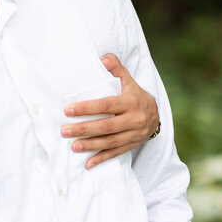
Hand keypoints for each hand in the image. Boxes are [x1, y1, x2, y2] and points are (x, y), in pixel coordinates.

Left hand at [60, 53, 161, 168]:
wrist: (157, 115)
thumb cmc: (136, 96)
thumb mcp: (129, 80)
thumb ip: (116, 68)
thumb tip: (102, 58)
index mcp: (131, 102)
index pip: (106, 105)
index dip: (87, 108)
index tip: (68, 110)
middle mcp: (134, 120)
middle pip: (106, 126)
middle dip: (84, 129)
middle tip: (65, 131)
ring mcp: (134, 135)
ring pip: (111, 142)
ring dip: (91, 145)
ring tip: (73, 146)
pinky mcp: (132, 145)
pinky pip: (116, 153)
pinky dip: (102, 159)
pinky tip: (88, 164)